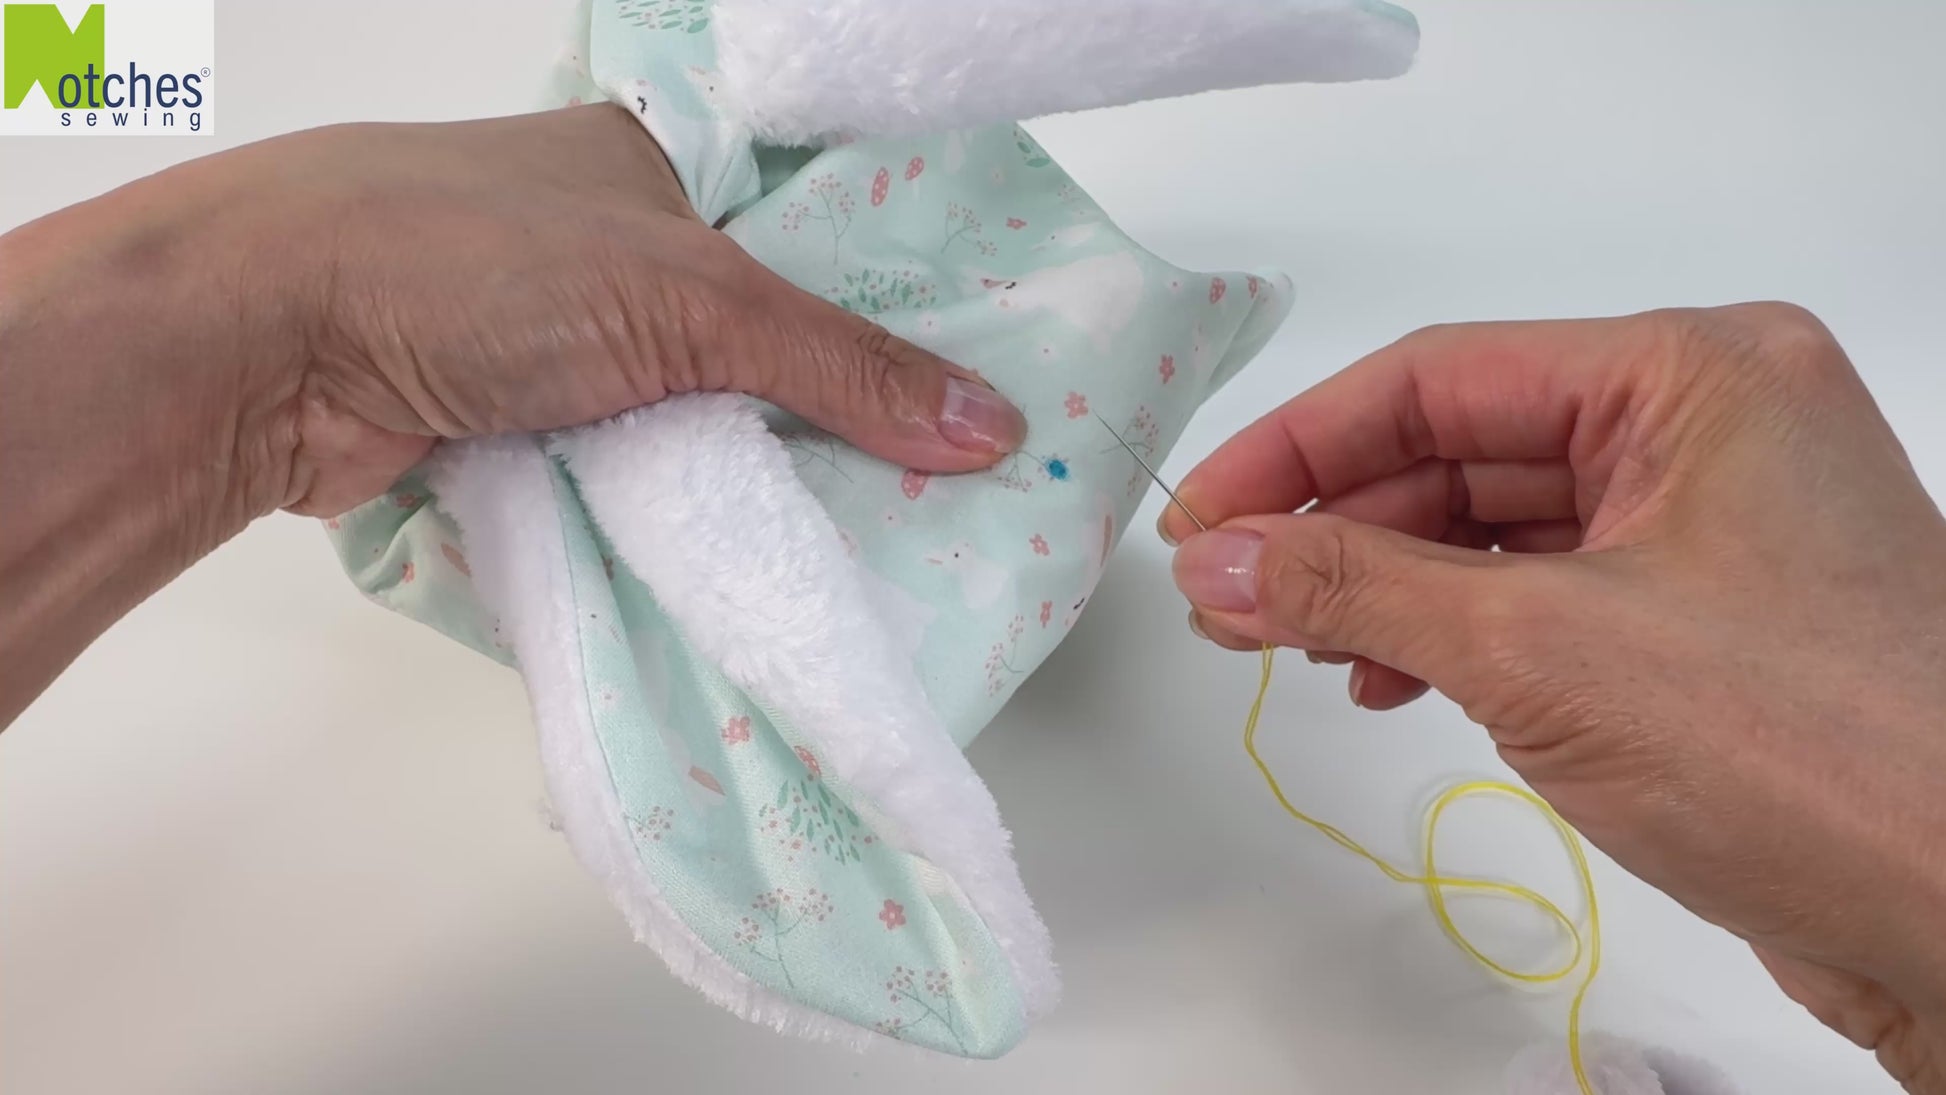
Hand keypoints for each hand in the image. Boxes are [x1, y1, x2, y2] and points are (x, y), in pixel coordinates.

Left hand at [254, 104, 1023, 514]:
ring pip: (668, 428)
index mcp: (640, 171)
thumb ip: (841, 366)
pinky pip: (604, 486)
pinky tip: (714, 563)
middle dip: (803, 424)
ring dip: (721, 484)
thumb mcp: (690, 301)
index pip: (788, 245)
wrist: (258, 341)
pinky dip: (648, 523)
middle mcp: (588, 251)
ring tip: (830, 547)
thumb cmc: (465, 263)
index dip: (867, 324)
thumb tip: (987, 423)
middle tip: (908, 496)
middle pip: (734, 351)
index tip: (946, 406)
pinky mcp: (489, 430)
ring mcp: (532, 344)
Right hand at [1162, 304, 1945, 1090]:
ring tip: (1296, 652)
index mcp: (1694, 372)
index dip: (1299, 447)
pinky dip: (1460, 634)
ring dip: (1389, 587)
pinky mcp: (1713, 624)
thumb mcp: (1539, 647)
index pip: (1441, 376)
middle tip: (1227, 600)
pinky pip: (1548, 595)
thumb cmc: (1799, 751)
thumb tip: (1212, 559)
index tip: (1198, 518)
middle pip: (1466, 448)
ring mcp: (1718, 528)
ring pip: (1500, 527)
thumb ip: (1356, 587)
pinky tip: (1397, 683)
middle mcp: (1711, 427)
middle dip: (1338, 528)